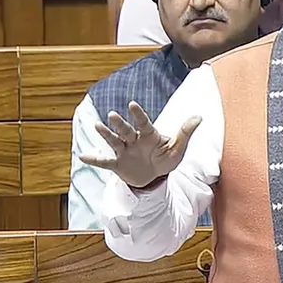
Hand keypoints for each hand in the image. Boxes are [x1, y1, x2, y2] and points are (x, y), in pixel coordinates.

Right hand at [79, 101, 201, 188]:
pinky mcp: (117, 164)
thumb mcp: (178, 148)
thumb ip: (185, 133)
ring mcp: (124, 152)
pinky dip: (95, 160)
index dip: (138, 114)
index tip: (132, 104)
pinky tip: (83, 156)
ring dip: (106, 135)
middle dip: (120, 124)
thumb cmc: (165, 159)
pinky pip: (105, 162)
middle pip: (126, 130)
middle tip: (113, 115)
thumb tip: (199, 117)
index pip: (143, 123)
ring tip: (97, 126)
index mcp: (149, 135)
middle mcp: (134, 140)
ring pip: (114, 141)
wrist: (154, 178)